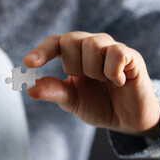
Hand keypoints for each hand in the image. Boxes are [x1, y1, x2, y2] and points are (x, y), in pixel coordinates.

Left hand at [23, 32, 159, 137]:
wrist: (126, 119)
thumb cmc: (96, 104)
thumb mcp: (71, 100)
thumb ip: (53, 92)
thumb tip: (30, 89)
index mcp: (72, 53)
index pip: (54, 43)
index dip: (41, 51)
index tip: (28, 64)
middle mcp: (90, 44)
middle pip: (70, 40)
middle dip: (73, 66)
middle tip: (87, 79)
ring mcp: (110, 47)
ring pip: (91, 45)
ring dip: (93, 71)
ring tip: (104, 81)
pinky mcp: (130, 56)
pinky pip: (115, 53)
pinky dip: (112, 71)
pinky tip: (117, 81)